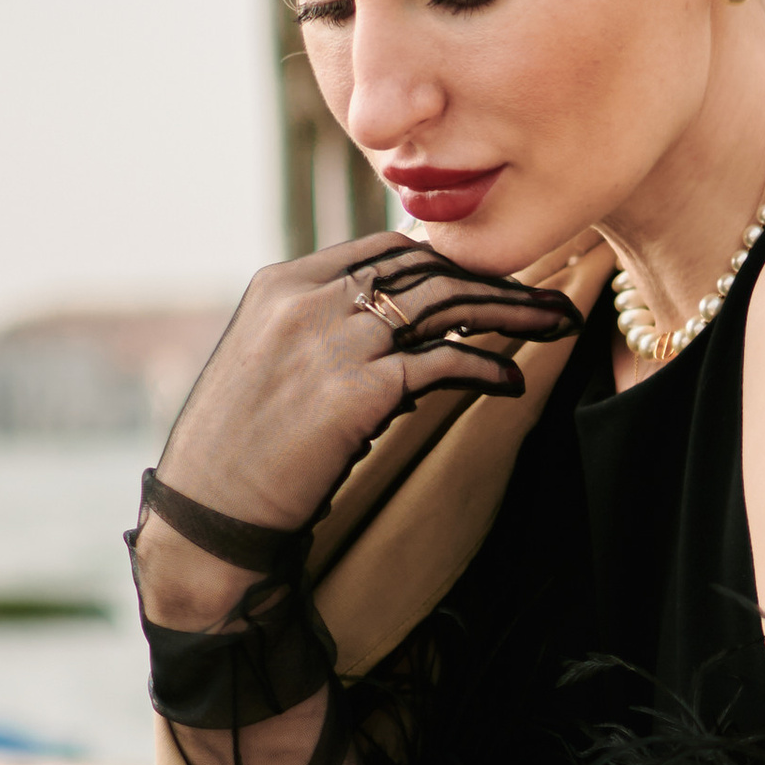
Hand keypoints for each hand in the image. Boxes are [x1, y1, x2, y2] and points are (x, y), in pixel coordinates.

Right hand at [150, 237, 584, 559]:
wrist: (207, 514)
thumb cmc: (235, 454)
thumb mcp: (264, 368)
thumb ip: (319, 335)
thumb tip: (392, 341)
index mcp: (282, 284)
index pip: (384, 250)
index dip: (447, 261)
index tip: (490, 279)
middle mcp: (308, 300)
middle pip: (426, 268)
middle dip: (496, 279)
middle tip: (549, 297)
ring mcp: (333, 340)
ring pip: (446, 304)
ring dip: (512, 311)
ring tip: (557, 324)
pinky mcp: (359, 389)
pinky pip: (445, 364)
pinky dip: (489, 368)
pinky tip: (514, 380)